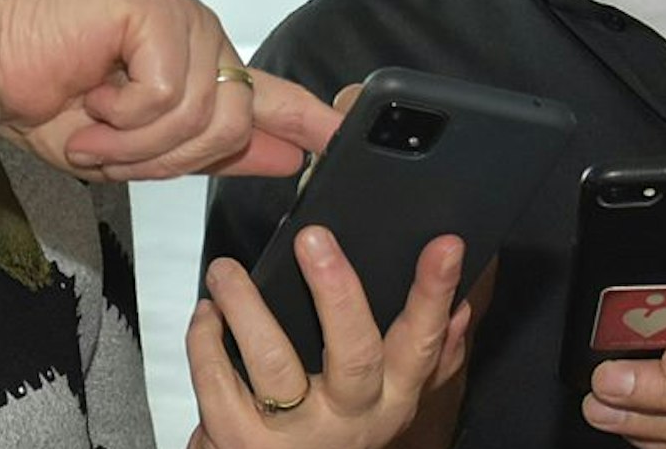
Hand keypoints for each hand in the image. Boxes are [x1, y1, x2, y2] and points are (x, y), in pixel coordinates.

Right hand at [0, 0, 341, 180]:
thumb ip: (213, 150)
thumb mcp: (138, 148)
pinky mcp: (154, 8)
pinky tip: (93, 93)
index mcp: (200, 64)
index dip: (309, 116)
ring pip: (201, 115)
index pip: (269, 92)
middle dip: (165, 157)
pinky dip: (123, 113)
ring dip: (136, 142)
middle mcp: (199, 34)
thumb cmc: (50, 104)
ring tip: (92, 127)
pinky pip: (168, 93)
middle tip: (108, 151)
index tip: (346, 133)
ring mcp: (180, 16)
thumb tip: (292, 155)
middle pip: (233, 123)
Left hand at [185, 228, 472, 448]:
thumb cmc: (332, 434)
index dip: (434, 295)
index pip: (420, 345)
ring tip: (226, 270)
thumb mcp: (386, 404)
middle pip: (354, 355)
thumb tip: (461, 310)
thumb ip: (426, 358)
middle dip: (337, 292)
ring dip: (247, 308)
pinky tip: (207, 312)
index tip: (446, 244)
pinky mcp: (239, 442)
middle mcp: (349, 420)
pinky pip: (217, 384)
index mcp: (391, 400)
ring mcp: (293, 436)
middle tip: (314, 237)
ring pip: (274, 365)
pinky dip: (205, 341)